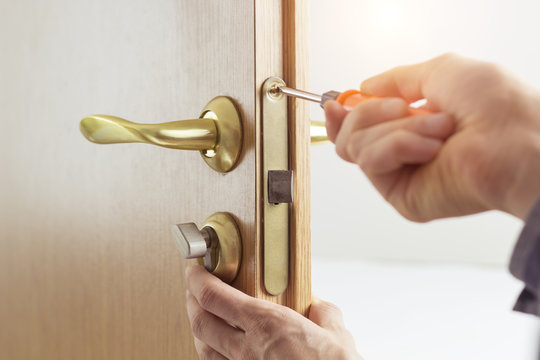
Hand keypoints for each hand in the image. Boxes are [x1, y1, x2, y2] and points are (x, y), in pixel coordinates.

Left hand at [185, 265, 361, 359]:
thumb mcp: (336, 333)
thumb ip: (323, 313)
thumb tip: (317, 306)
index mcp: (266, 325)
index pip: (214, 296)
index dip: (197, 280)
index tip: (195, 270)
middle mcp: (247, 350)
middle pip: (200, 321)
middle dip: (191, 300)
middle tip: (193, 289)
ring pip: (203, 348)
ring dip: (197, 327)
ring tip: (202, 315)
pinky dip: (211, 353)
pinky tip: (216, 349)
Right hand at [325, 53, 539, 220]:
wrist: (512, 141)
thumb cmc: (493, 105)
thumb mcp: (441, 71)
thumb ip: (397, 78)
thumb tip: (365, 86)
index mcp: (411, 123)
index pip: (360, 126)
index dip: (342, 113)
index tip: (334, 103)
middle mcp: (403, 150)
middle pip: (347, 136)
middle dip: (371, 113)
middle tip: (405, 108)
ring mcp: (401, 174)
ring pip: (356, 146)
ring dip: (397, 128)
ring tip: (438, 130)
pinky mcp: (400, 195)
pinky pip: (370, 162)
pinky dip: (398, 144)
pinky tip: (430, 148)